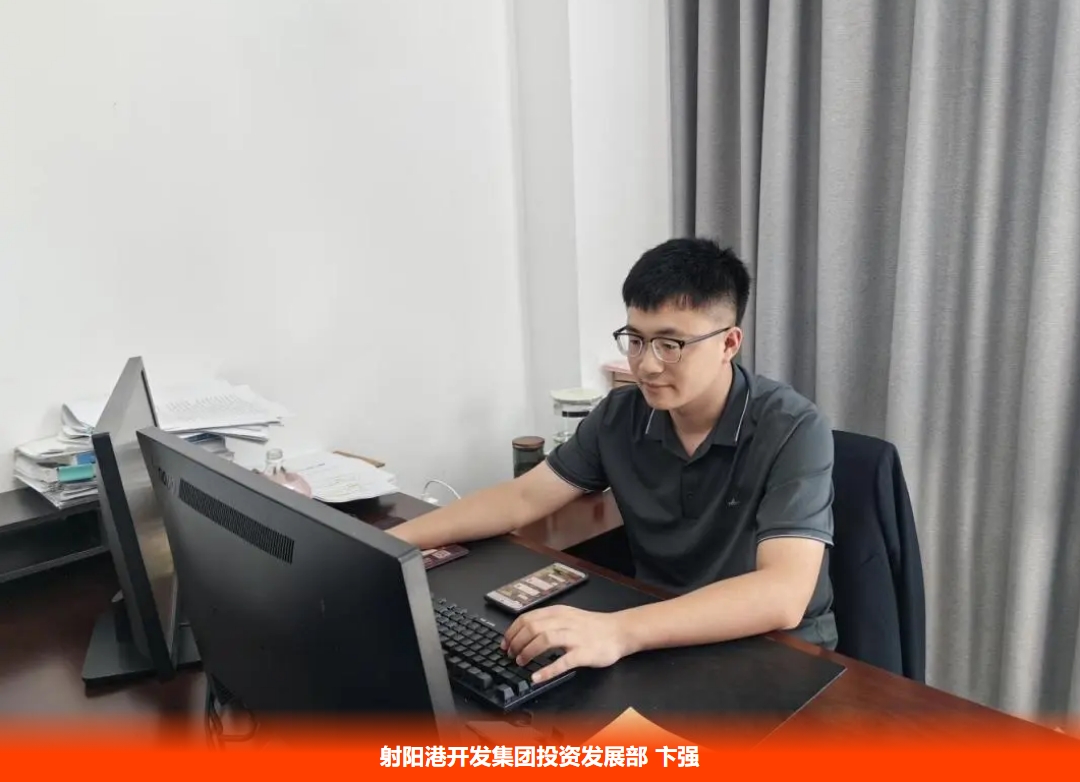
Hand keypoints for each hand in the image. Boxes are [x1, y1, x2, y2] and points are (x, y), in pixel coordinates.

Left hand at [501, 605, 629, 683]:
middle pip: (532, 627)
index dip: (512, 631)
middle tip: (510, 655)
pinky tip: (536, 677)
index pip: (527, 618)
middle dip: (516, 642)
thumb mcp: (568, 616)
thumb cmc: (592, 626)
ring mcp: (574, 637)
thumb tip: (524, 631)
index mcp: (558, 612)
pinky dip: (547, 670)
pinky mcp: (584, 653)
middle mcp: (564, 622)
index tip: (504, 643)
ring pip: (544, 639)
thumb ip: (549, 621)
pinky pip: (563, 662)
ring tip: (520, 663)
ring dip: (528, 652)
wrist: (619, 631)